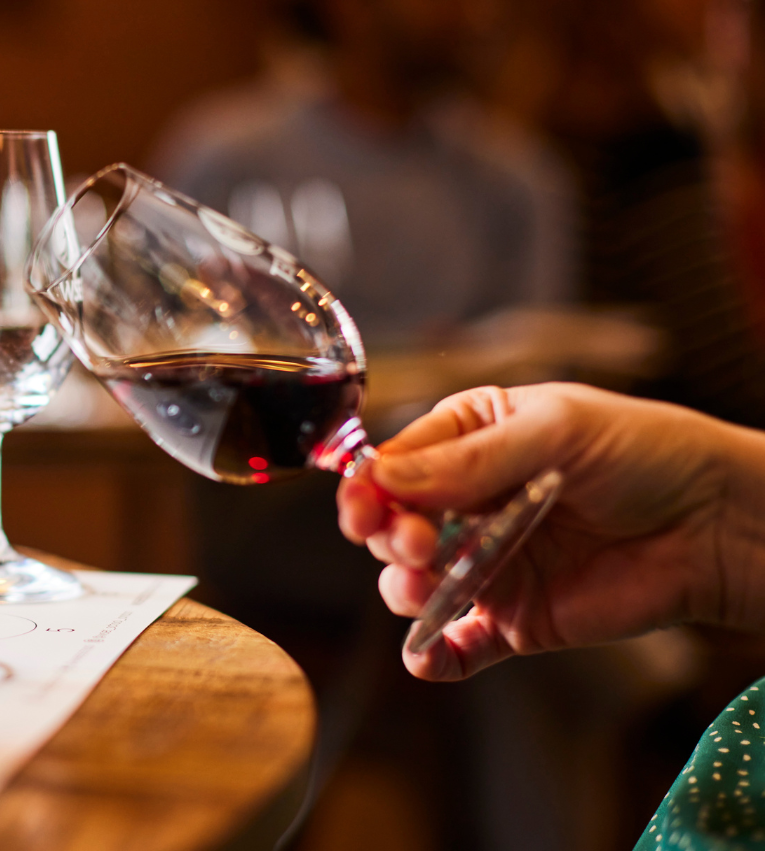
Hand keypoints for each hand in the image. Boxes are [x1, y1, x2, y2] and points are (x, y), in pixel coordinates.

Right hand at [337, 383, 764, 680]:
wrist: (718, 524)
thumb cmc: (646, 453)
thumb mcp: (556, 430)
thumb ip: (469, 459)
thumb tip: (386, 479)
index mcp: (468, 439)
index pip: (394, 465)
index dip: (370, 488)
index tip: (366, 510)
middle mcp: (468, 503)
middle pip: (394, 526)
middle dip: (391, 537)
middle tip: (419, 543)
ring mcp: (487, 564)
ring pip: (413, 585)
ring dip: (404, 590)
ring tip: (425, 588)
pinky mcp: (513, 621)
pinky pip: (456, 646)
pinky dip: (432, 654)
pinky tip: (425, 655)